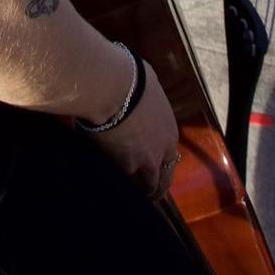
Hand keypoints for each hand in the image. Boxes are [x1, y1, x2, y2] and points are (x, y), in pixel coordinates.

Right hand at [88, 60, 178, 199]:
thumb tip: (143, 94)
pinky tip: (105, 183)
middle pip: (159, 183)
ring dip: (134, 192)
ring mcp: (138, 164)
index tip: (154, 173)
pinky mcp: (118, 167)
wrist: (111, 87)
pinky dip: (112, 181)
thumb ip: (149, 102)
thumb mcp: (150, 87)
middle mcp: (158, 154)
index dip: (161, 168)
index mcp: (169, 134)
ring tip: (124, 197)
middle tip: (144, 197)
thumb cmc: (132, 77)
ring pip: (140, 188)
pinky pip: (117, 180)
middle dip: (152, 191)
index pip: (169, 161)